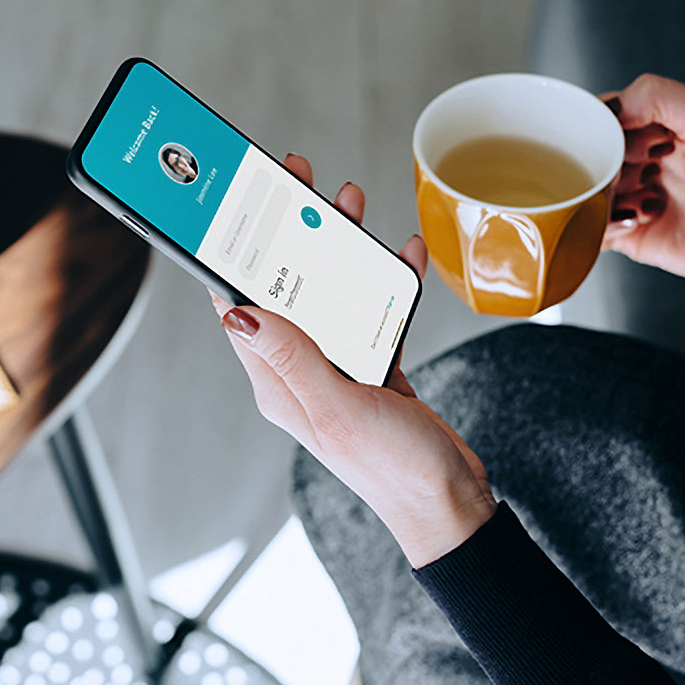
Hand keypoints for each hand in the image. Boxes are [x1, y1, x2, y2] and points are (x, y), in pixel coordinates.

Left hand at [209, 153, 494, 567]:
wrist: (449, 502)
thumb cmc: (391, 468)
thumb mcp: (337, 407)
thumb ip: (293, 358)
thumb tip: (238, 312)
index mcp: (276, 383)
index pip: (239, 307)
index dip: (235, 255)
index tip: (241, 206)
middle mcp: (299, 373)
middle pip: (286, 289)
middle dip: (293, 234)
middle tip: (301, 182)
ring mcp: (337, 369)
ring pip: (329, 293)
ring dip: (340, 249)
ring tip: (350, 204)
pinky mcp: (374, 369)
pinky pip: (373, 312)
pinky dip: (386, 281)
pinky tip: (403, 252)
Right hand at [602, 74, 684, 290]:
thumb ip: (656, 94)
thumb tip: (608, 108)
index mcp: (652, 125)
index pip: (600, 115)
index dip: (600, 125)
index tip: (618, 137)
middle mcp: (636, 159)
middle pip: (587, 154)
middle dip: (604, 164)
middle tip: (639, 171)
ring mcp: (628, 196)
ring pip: (584, 191)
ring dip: (608, 196)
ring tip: (644, 201)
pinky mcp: (623, 232)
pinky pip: (589, 227)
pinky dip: (606, 224)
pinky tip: (638, 221)